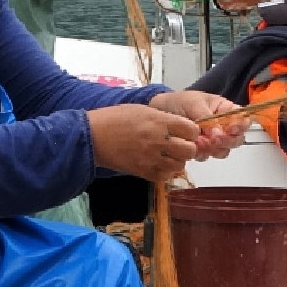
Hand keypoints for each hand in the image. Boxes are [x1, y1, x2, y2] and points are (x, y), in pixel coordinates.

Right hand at [87, 103, 203, 182]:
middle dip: (187, 148)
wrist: (93, 136)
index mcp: (161, 122)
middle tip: (178, 145)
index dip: (190, 131)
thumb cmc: (116, 118)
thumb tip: (181, 126)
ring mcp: (152, 159)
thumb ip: (164, 119)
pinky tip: (157, 164)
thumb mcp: (143, 110)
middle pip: (190, 150)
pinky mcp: (144, 172)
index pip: (192, 130)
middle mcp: (160, 141)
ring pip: (180, 166)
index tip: (184, 131)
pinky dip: (165, 172)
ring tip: (167, 155)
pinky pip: (165, 176)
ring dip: (177, 160)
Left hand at [148, 89, 248, 158]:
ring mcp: (213, 139)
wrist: (160, 111)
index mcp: (226, 110)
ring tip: (198, 142)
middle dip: (227, 141)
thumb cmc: (180, 101)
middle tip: (213, 139)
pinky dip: (202, 154)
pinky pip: (208, 156)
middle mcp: (223, 126)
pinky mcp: (202, 149)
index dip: (241, 126)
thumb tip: (218, 134)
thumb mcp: (194, 103)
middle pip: (237, 139)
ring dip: (213, 149)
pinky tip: (193, 147)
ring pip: (224, 150)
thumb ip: (208, 118)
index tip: (230, 129)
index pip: (243, 119)